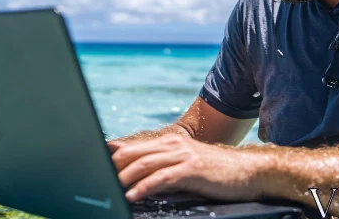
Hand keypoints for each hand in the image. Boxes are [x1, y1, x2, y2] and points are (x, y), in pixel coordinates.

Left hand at [108, 133, 263, 202]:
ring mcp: (182, 155)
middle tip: (93, 180)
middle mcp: (172, 145)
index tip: (90, 164)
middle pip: (132, 153)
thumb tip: (134, 178)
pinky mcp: (191, 169)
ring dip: (122, 179)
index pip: (131, 147)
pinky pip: (162, 178)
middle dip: (110, 167)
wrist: (247, 172)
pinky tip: (133, 196)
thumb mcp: (185, 164)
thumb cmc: (215, 173)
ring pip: (143, 164)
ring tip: (107, 190)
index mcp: (168, 143)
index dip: (109, 155)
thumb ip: (160, 167)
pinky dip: (144, 187)